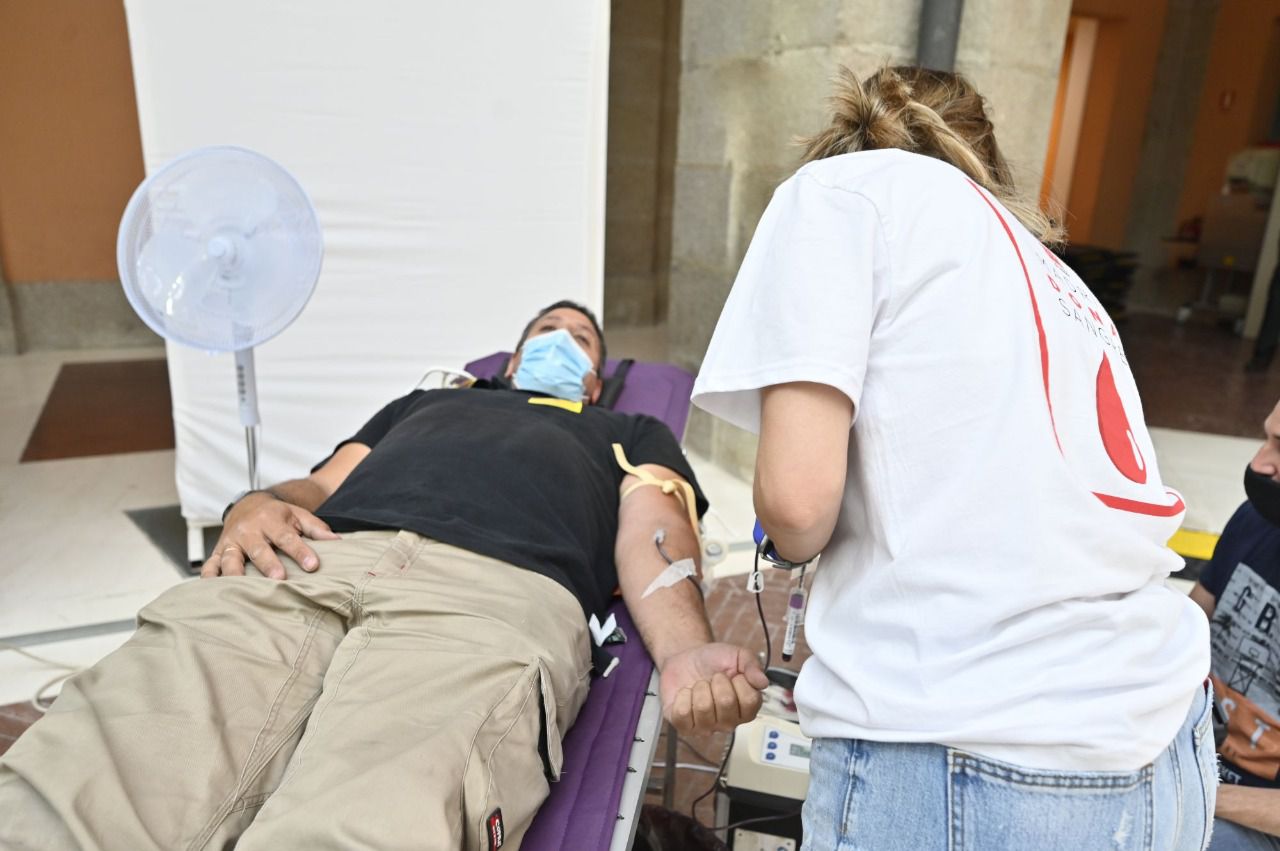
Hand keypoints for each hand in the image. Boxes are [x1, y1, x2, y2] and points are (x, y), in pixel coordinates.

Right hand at [201, 493, 339, 579]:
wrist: (248, 504)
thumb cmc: (278, 515)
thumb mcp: (298, 515)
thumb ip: (316, 529)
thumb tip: (338, 541)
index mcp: (271, 520)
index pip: (287, 537)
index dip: (300, 551)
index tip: (313, 566)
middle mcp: (249, 530)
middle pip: (258, 549)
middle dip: (268, 564)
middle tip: (278, 579)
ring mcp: (231, 541)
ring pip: (230, 558)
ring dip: (235, 574)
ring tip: (241, 590)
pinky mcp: (219, 551)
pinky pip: (211, 564)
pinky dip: (209, 577)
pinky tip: (211, 591)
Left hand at [659, 643, 768, 734]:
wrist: (685, 659)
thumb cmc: (713, 661)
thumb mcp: (736, 655)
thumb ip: (752, 665)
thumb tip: (763, 682)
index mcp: (746, 708)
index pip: (750, 700)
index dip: (739, 681)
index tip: (734, 675)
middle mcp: (728, 722)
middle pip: (726, 703)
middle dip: (716, 682)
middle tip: (713, 679)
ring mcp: (706, 727)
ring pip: (703, 708)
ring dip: (698, 688)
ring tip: (699, 686)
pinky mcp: (684, 727)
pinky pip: (682, 714)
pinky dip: (682, 697)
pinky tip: (686, 694)